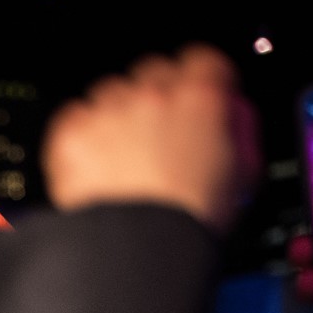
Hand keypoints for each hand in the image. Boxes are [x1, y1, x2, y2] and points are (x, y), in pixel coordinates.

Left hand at [45, 46, 258, 232]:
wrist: (140, 251)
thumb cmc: (188, 222)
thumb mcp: (239, 173)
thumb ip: (238, 132)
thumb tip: (232, 117)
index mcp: (202, 99)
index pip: (202, 61)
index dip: (196, 79)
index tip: (190, 95)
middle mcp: (155, 95)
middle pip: (152, 73)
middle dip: (153, 98)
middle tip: (152, 137)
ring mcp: (111, 112)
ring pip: (109, 93)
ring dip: (114, 117)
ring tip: (119, 161)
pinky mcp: (73, 133)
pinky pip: (73, 118)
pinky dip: (79, 137)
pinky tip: (92, 166)